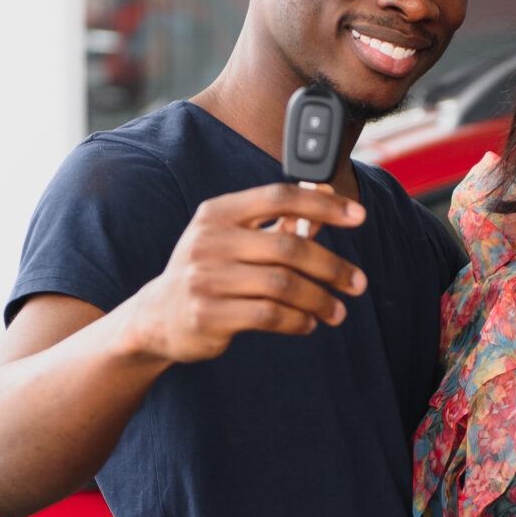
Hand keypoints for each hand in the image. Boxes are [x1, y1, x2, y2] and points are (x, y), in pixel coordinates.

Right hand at [119, 184, 367, 363]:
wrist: (157, 317)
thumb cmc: (210, 271)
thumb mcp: (236, 238)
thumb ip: (279, 219)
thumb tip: (326, 192)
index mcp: (218, 213)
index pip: (279, 197)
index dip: (323, 205)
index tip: (358, 217)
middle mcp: (209, 240)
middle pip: (288, 247)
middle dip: (332, 267)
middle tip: (357, 283)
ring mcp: (206, 278)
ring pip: (283, 285)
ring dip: (319, 300)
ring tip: (337, 311)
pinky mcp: (208, 314)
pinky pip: (268, 315)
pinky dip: (297, 320)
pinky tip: (308, 323)